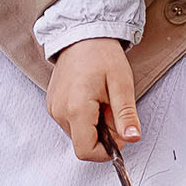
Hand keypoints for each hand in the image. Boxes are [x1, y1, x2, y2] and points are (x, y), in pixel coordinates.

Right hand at [47, 36, 138, 160]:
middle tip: (113, 107)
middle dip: (103, 134)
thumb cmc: (102, 55)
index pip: (87, 151)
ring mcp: (54, 108)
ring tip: (102, 99)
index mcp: (76, 108)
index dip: (107, 150)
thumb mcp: (122, 84)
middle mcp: (59, 111)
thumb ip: (126, 115)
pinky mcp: (53, 105)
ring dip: (95, 125)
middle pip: (83, 143)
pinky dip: (85, 118)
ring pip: (78, 134)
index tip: (120, 133)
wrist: (82, 34)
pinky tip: (92, 98)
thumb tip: (133, 138)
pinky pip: (71, 123)